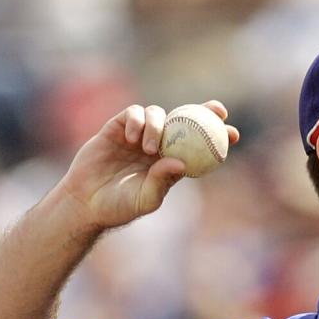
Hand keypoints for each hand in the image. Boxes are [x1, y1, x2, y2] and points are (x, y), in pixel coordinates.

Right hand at [55, 101, 240, 228]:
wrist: (85, 203)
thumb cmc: (118, 207)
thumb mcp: (145, 199)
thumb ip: (162, 182)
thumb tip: (181, 163)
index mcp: (170, 162)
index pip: (199, 145)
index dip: (217, 136)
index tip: (233, 133)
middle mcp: (158, 145)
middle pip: (185, 121)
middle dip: (205, 111)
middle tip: (217, 111)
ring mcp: (138, 135)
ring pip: (158, 115)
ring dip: (158, 126)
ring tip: (148, 149)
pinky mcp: (117, 128)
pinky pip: (133, 114)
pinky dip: (137, 121)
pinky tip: (132, 139)